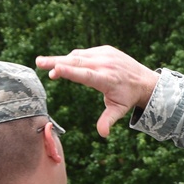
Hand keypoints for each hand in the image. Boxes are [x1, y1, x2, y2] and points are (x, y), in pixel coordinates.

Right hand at [36, 46, 158, 137]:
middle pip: (76, 61)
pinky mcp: (104, 49)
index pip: (85, 74)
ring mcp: (104, 54)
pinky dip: (73, 58)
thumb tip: (103, 134)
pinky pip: (84, 53)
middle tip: (38, 62)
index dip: (69, 72)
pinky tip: (64, 63)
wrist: (144, 80)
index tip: (54, 70)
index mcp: (106, 79)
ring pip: (78, 56)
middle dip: (55, 62)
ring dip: (61, 59)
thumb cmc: (128, 97)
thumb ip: (108, 120)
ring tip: (44, 63)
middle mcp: (105, 64)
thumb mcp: (119, 110)